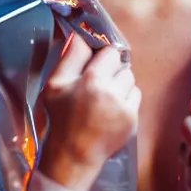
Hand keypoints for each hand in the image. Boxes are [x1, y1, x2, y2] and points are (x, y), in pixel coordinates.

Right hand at [39, 33, 140, 190]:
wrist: (73, 155)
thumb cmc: (61, 119)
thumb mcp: (55, 85)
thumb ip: (70, 57)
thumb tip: (81, 35)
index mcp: (92, 80)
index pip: (110, 52)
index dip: (102, 57)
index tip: (94, 66)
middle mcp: (112, 92)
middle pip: (123, 66)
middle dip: (112, 71)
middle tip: (97, 84)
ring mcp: (125, 107)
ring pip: (131, 80)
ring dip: (120, 85)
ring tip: (104, 98)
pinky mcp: (133, 119)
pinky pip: (136, 97)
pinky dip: (126, 100)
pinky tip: (111, 110)